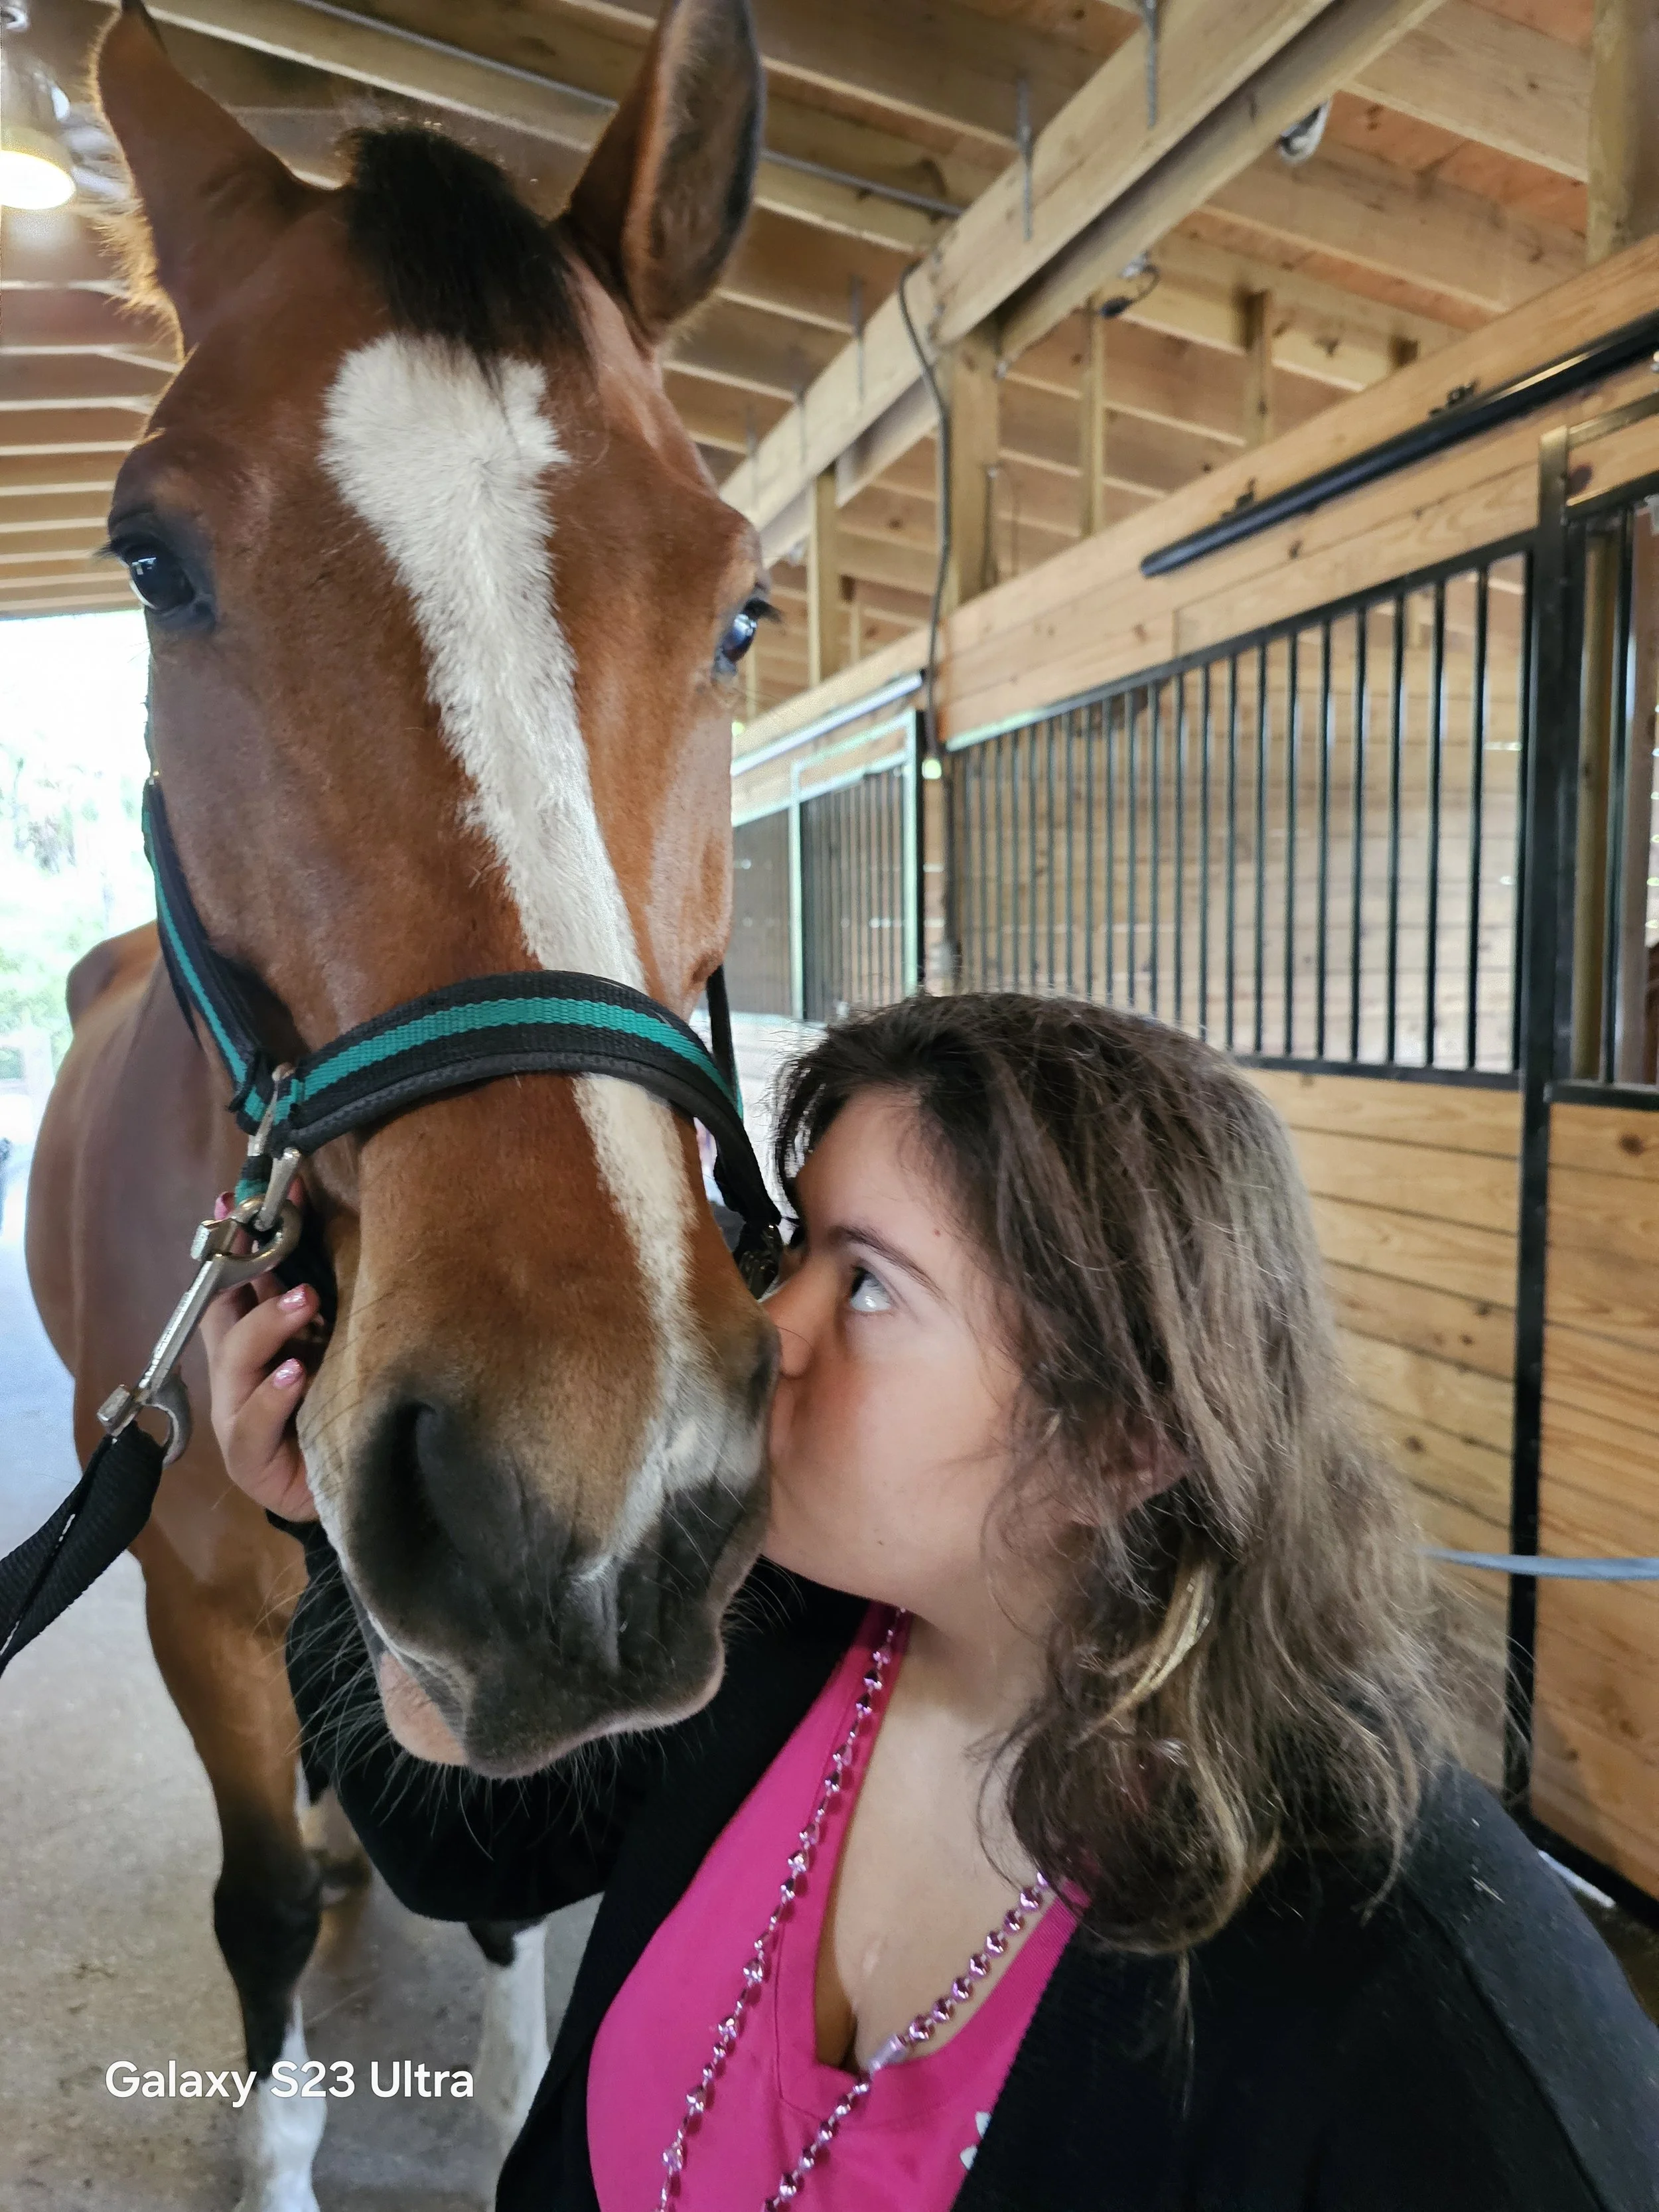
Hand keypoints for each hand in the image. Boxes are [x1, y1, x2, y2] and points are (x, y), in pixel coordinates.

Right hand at [199, 1200, 324, 1523]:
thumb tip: (317, 1229)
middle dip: (244, 1274)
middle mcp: (239, 1377)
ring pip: (236, 1366)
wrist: (359, 1489)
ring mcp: (240, 1419)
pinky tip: (295, 1375)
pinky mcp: (253, 1463)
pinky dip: (273, 1397)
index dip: (232, 1243)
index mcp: (253, 1344)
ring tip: (306, 1301)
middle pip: (224, 1318)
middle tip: (283, 1239)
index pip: (232, 1284)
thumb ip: (314, 1297)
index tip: (236, 1201)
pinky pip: (253, 1427)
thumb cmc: (342, 1409)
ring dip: (268, 1327)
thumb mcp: (333, 1345)